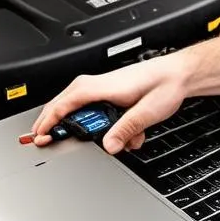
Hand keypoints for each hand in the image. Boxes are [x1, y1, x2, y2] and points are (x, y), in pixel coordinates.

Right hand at [30, 54, 189, 153]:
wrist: (180, 74)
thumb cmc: (166, 84)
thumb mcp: (146, 112)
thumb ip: (126, 130)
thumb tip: (109, 146)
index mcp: (102, 87)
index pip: (64, 104)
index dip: (48, 121)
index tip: (39, 135)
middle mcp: (98, 84)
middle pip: (64, 104)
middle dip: (56, 123)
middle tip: (45, 139)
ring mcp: (103, 88)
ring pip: (78, 107)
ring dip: (85, 126)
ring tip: (86, 139)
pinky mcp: (110, 93)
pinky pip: (94, 108)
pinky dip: (99, 123)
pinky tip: (117, 135)